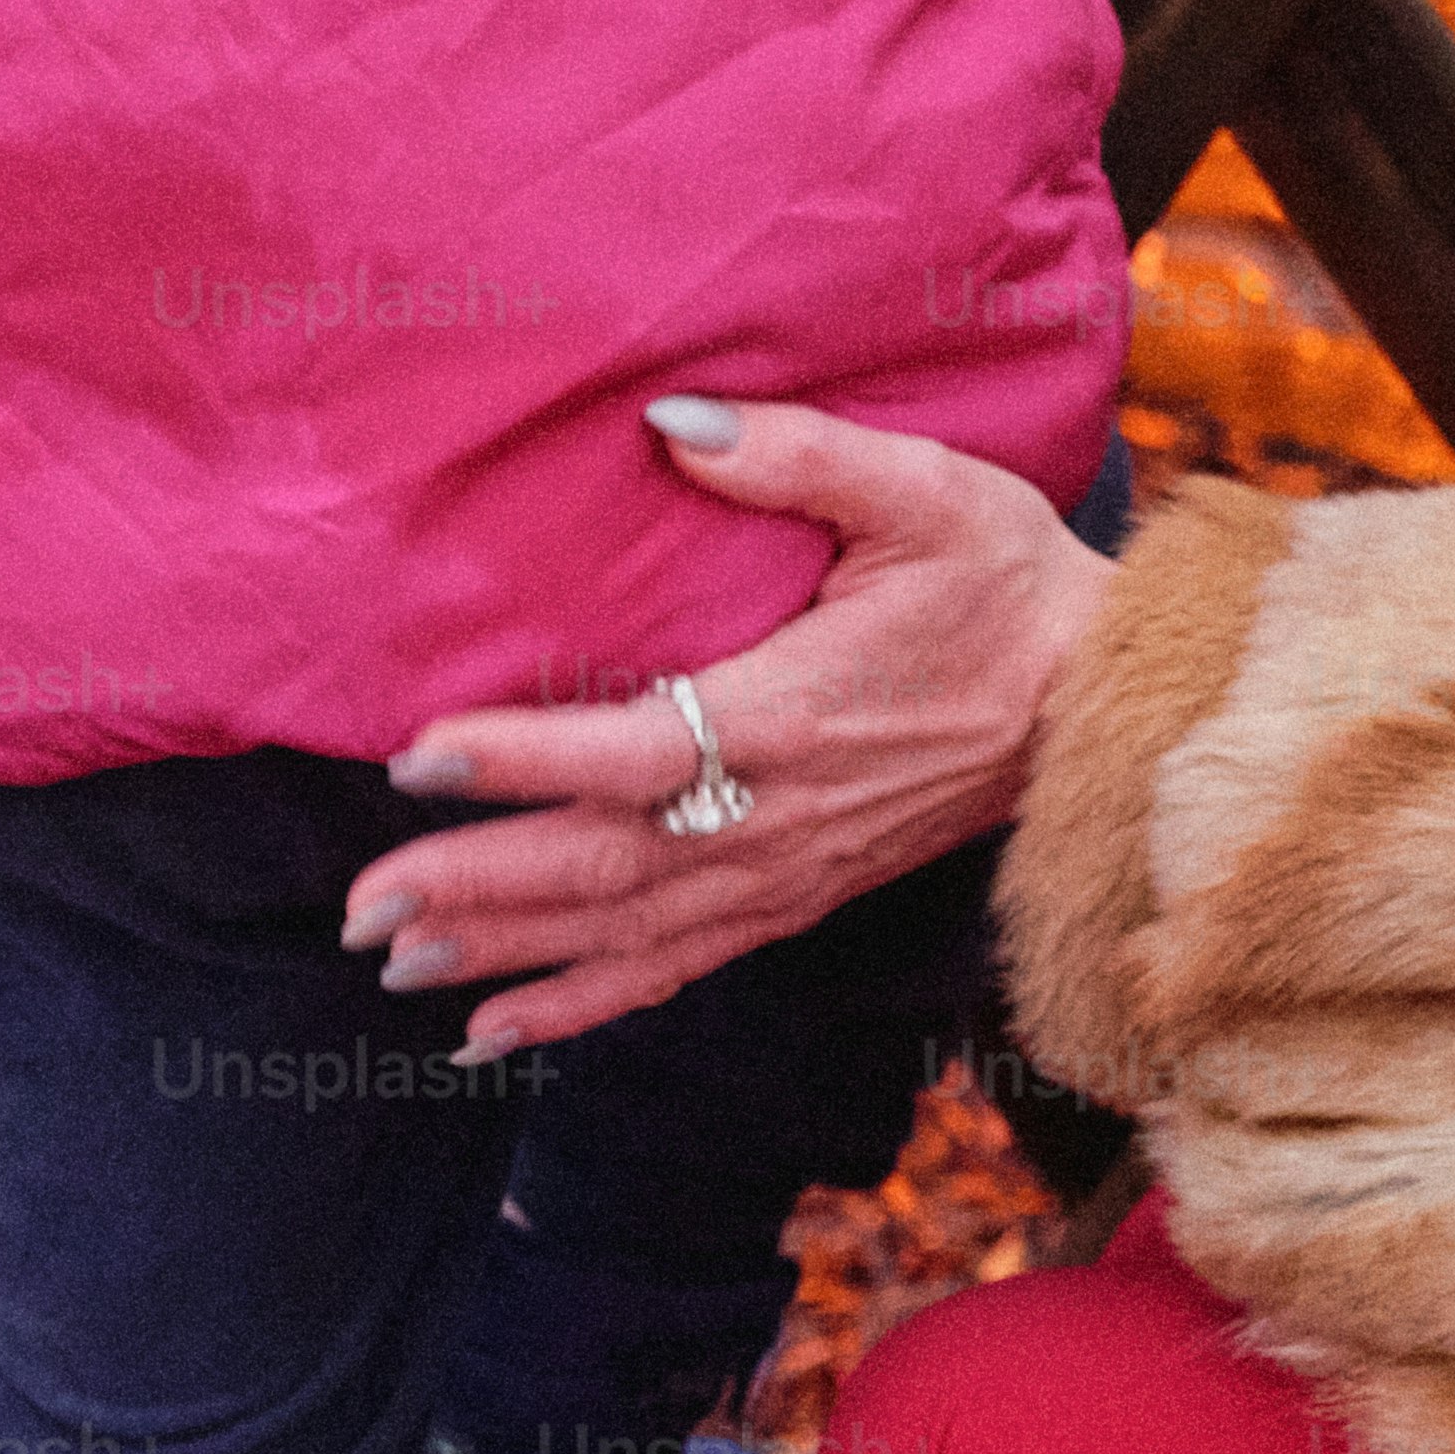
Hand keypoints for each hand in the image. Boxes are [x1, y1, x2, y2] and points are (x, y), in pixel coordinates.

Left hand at [337, 399, 1112, 1056]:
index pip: (633, 752)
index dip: (522, 760)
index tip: (419, 757)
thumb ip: (794, 454)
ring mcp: (783, 872)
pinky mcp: (793, 897)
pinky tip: (492, 1029)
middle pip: (601, 868)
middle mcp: (776, 818)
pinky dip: (579, 1004)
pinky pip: (672, 968)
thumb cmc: (1003, 583)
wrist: (1094, 708)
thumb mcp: (923, 490)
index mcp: (794, 716)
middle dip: (474, 889)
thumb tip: (673, 424)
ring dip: (502, 953)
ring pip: (622, 931)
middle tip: (360, 909)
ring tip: (391, 965)